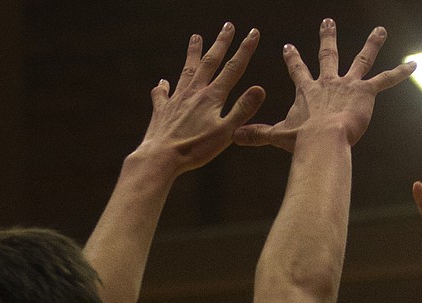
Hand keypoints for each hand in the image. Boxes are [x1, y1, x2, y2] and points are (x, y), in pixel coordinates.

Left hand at [133, 24, 264, 174]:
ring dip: (193, 53)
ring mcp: (176, 99)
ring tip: (196, 37)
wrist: (161, 156)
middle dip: (220, 43)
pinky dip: (163, 87)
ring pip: (186, 70)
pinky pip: (162, 95)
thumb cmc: (195, 148)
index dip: (244, 49)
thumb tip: (260, 89)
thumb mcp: (225, 132)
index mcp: (211, 96)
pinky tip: (162, 82)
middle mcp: (194, 92)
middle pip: (209, 62)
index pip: (232, 68)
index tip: (253, 33)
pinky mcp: (162, 110)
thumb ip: (242, 110)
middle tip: (227, 25)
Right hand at [235, 19, 414, 152]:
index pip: (298, 71)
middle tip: (327, 22)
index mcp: (308, 91)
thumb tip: (232, 137)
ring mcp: (348, 84)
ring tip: (380, 30)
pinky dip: (400, 73)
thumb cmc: (302, 142)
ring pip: (362, 59)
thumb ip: (256, 135)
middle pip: (328, 54)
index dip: (293, 59)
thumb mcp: (277, 136)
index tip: (289, 47)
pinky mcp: (365, 93)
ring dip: (372, 43)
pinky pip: (385, 80)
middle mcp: (328, 82)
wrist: (322, 141)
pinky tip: (415, 64)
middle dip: (327, 37)